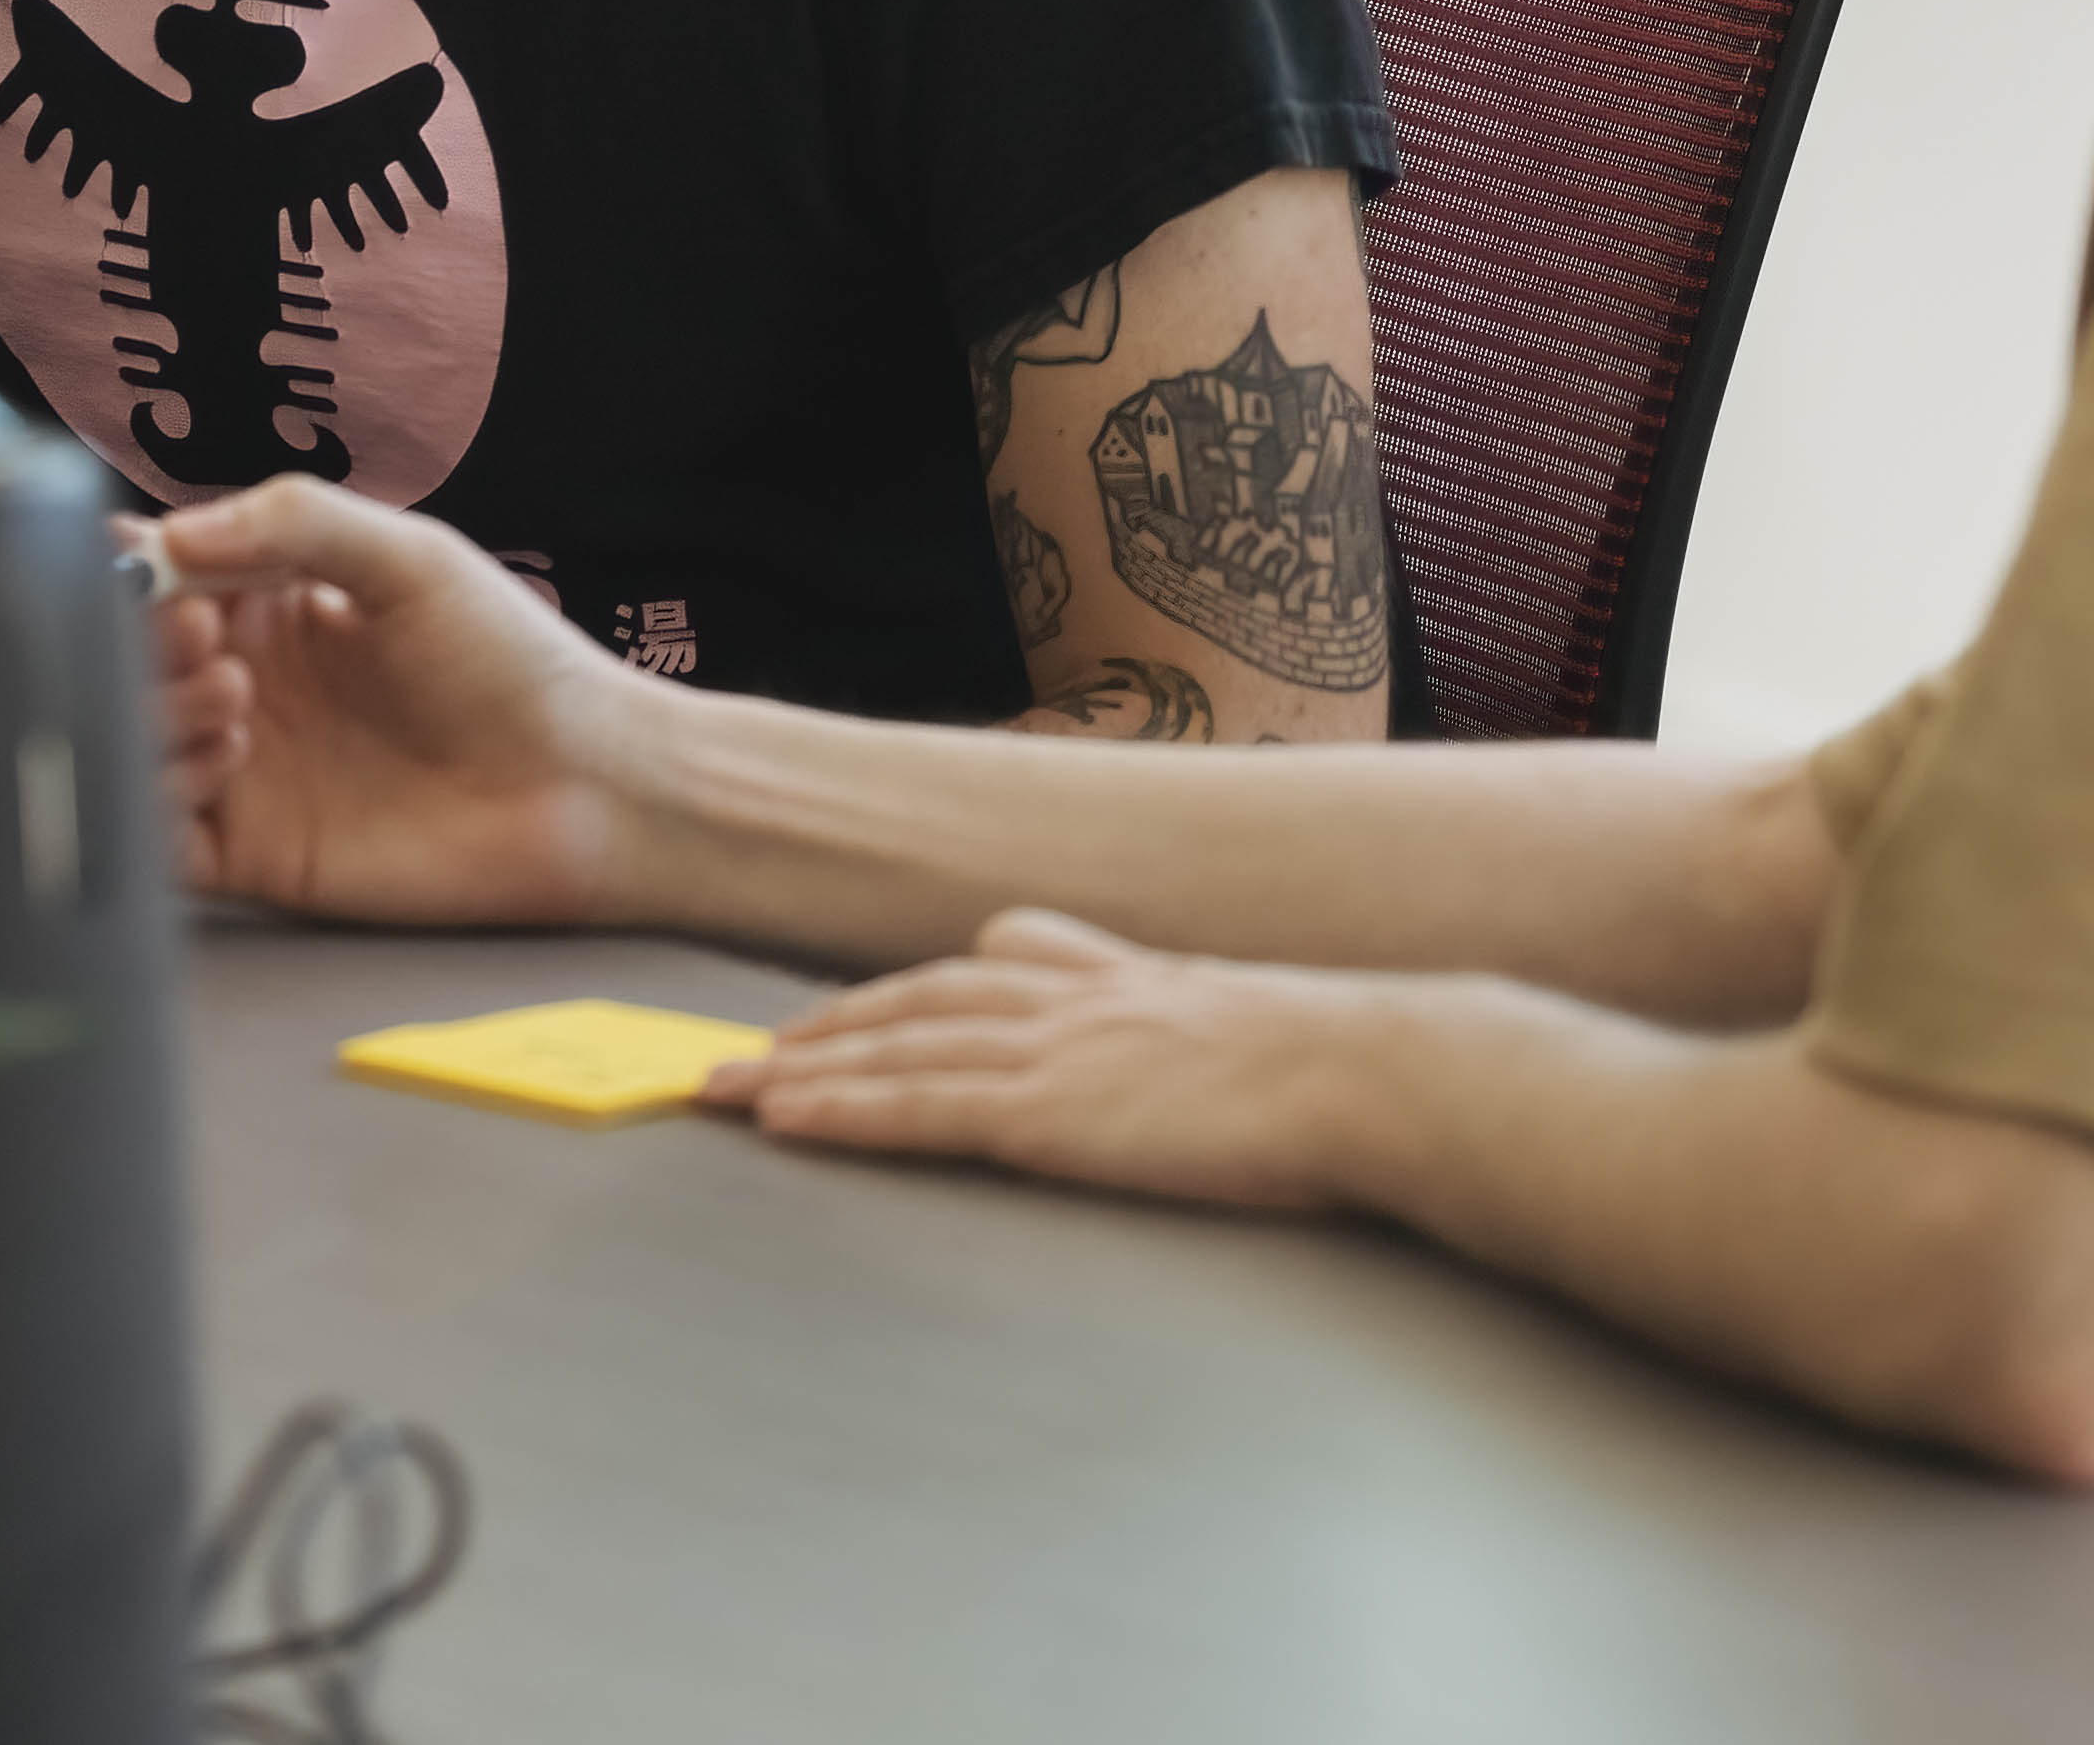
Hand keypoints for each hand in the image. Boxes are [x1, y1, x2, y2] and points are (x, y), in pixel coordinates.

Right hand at [145, 477, 660, 930]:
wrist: (587, 789)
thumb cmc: (516, 665)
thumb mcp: (412, 559)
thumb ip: (295, 522)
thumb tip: (170, 533)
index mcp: (273, 605)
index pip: (162, 576)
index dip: (136, 569)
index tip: (152, 567)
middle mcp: (247, 686)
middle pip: (127, 661)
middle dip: (141, 643)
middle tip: (199, 635)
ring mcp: (246, 775)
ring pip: (131, 744)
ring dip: (157, 712)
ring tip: (236, 697)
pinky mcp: (255, 857)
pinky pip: (160, 840)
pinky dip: (159, 800)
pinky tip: (232, 762)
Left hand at [722, 906, 1363, 1211]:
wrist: (1363, 1073)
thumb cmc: (1317, 1061)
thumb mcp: (1217, 1009)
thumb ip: (1146, 997)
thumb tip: (1111, 999)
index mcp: (1106, 975)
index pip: (967, 971)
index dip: (886, 997)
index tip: (830, 1018)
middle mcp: (1061, 999)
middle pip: (907, 1002)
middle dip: (818, 1031)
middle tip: (741, 1055)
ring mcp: (1049, 1050)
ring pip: (895, 1051)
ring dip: (802, 1071)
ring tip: (730, 1089)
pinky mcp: (1048, 1112)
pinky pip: (918, 1109)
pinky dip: (842, 1111)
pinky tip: (789, 1120)